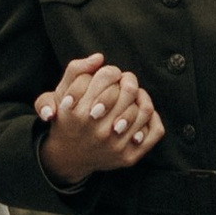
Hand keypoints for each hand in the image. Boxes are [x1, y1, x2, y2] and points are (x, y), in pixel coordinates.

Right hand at [36, 52, 164, 183]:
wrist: (69, 156)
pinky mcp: (128, 156)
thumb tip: (99, 58)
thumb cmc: (67, 118)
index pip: (107, 75)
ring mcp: (115, 146)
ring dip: (141, 97)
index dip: (112, 71)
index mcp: (79, 111)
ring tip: (132, 97)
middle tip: (122, 83)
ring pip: (144, 109)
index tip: (109, 76)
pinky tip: (140, 113)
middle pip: (129, 90)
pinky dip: (153, 118)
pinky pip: (154, 131)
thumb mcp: (60, 92)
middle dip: (128, 81)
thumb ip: (76, 70)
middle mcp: (97, 130)